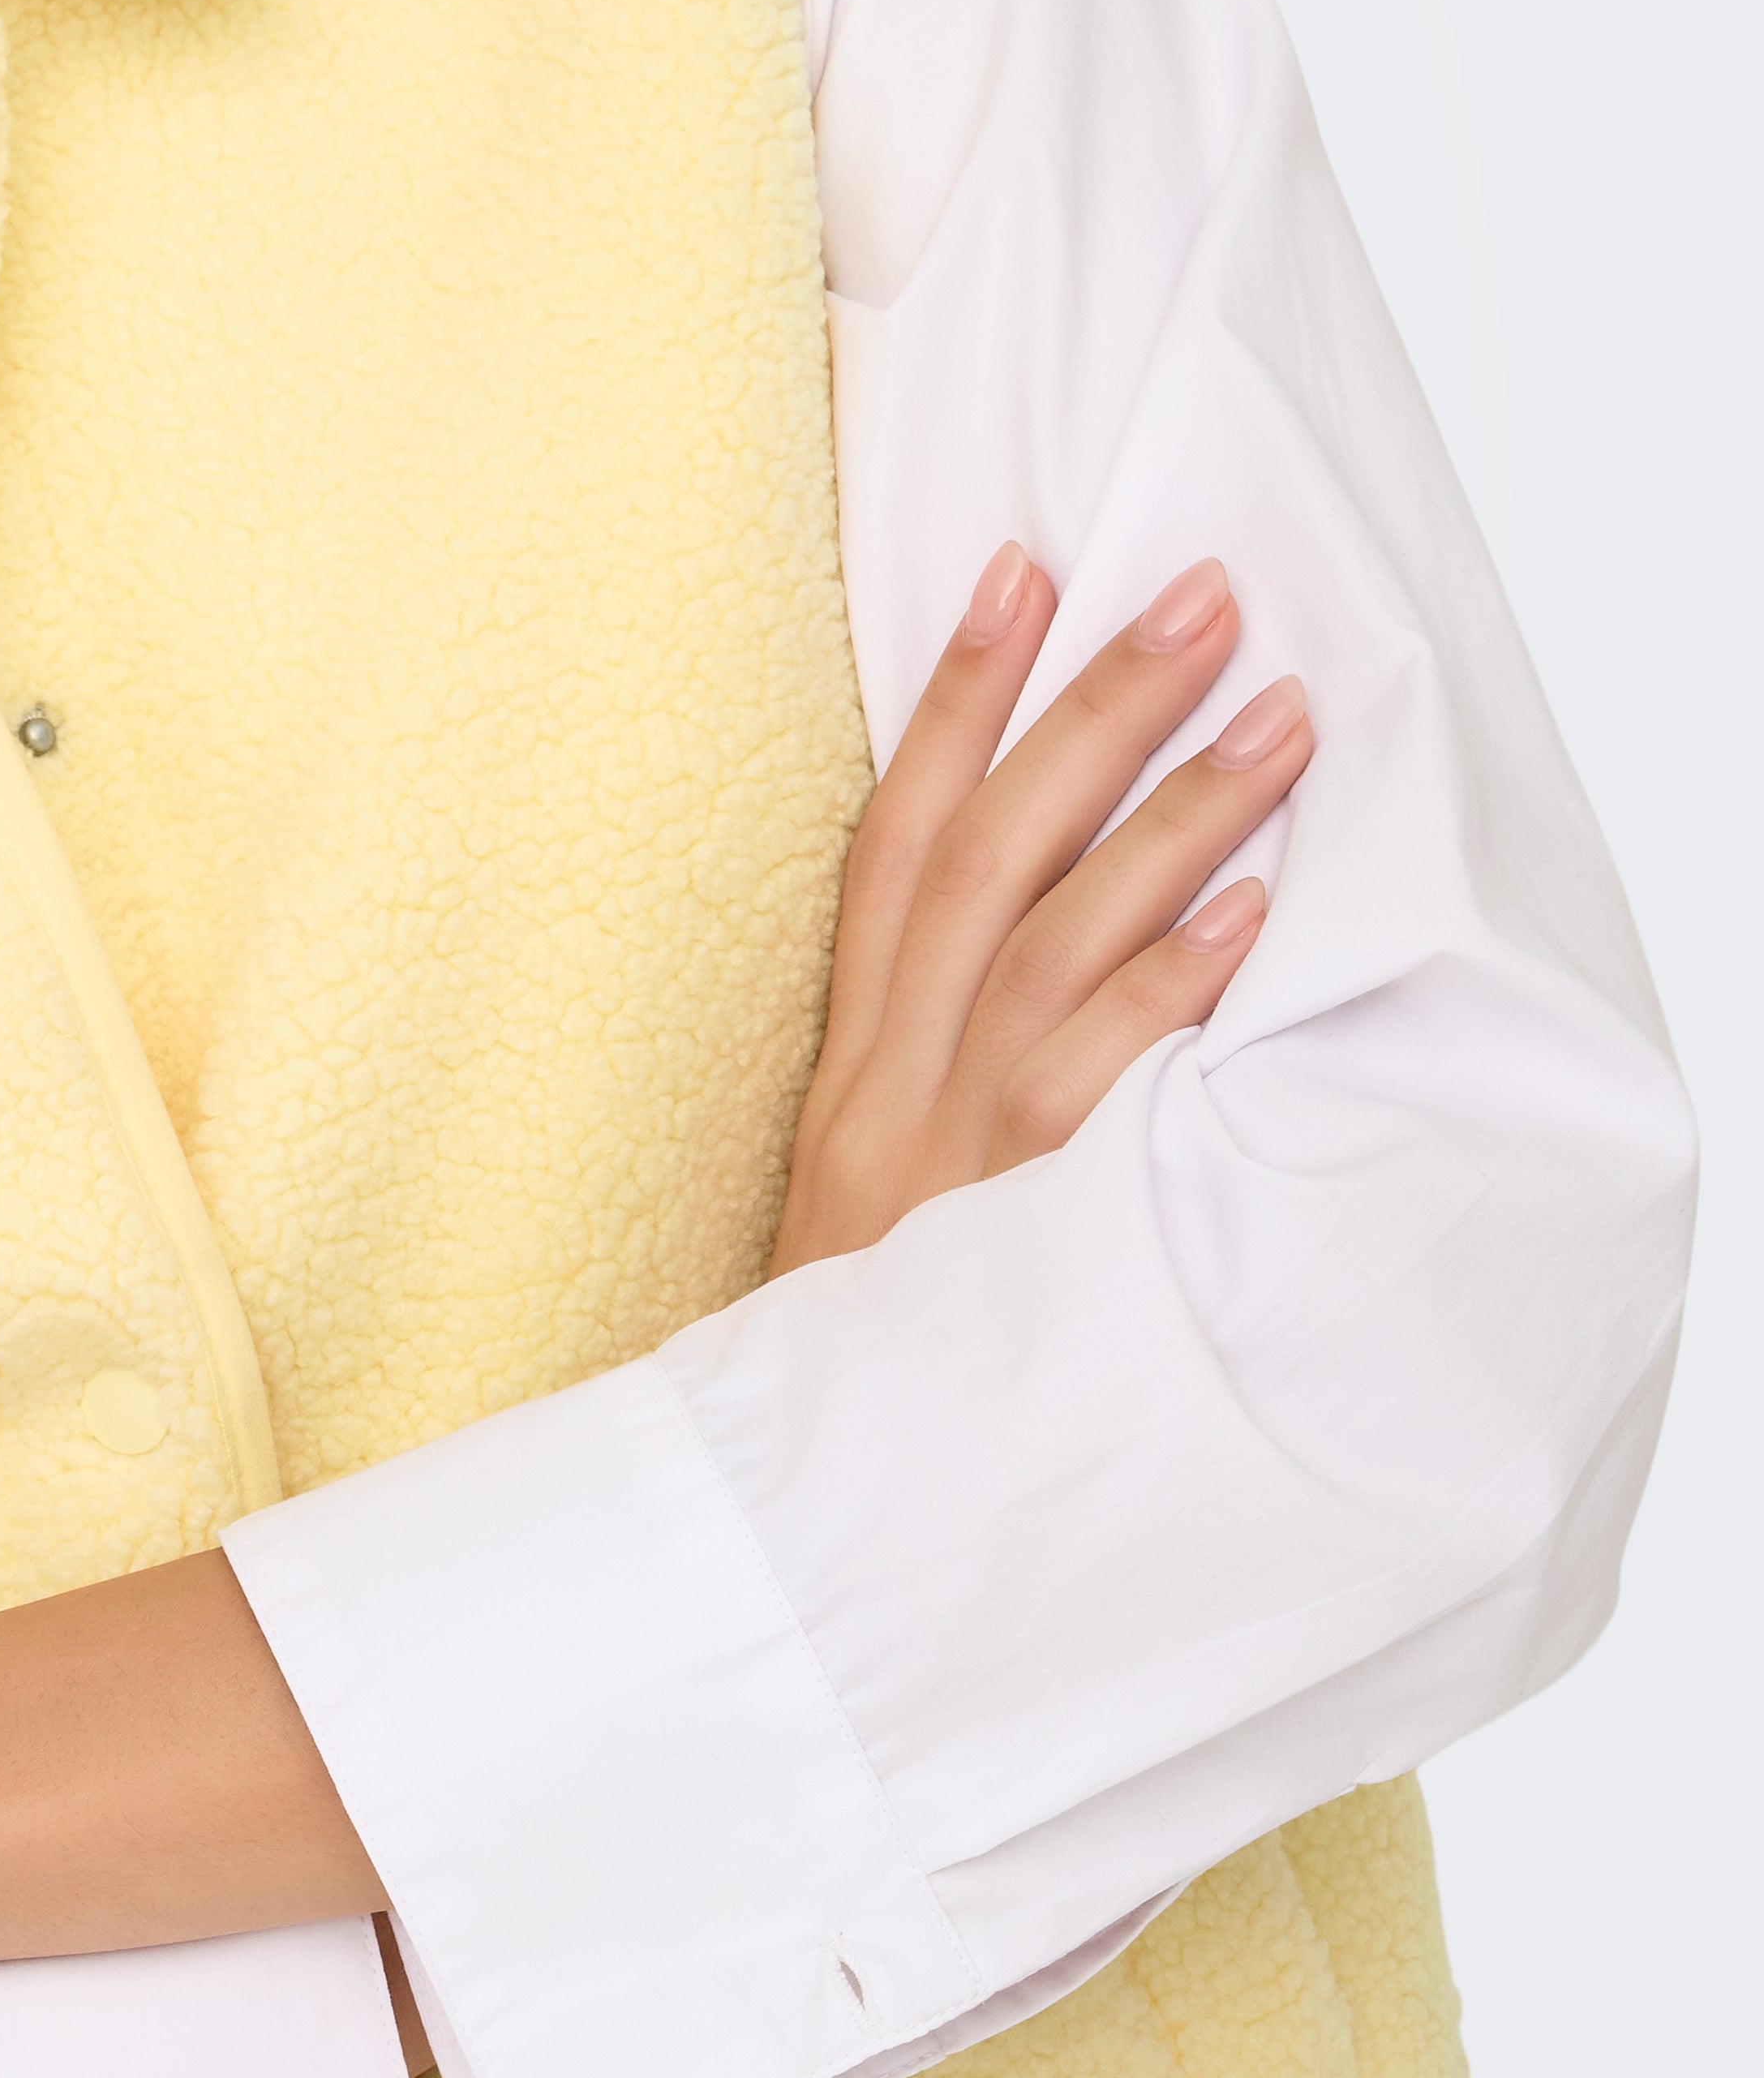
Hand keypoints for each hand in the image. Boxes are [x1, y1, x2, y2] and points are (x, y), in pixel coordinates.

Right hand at [770, 547, 1307, 1275]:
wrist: (800, 1511)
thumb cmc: (863, 1341)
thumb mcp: (867, 1187)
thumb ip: (935, 1062)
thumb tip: (1049, 930)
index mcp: (853, 1062)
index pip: (895, 837)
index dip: (950, 697)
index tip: (1019, 566)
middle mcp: (895, 1084)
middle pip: (988, 851)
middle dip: (1091, 707)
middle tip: (1198, 590)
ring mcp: (957, 1148)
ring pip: (1056, 938)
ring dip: (1172, 813)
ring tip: (1277, 712)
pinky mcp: (1022, 1223)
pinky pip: (1100, 1081)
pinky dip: (1167, 986)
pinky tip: (1249, 911)